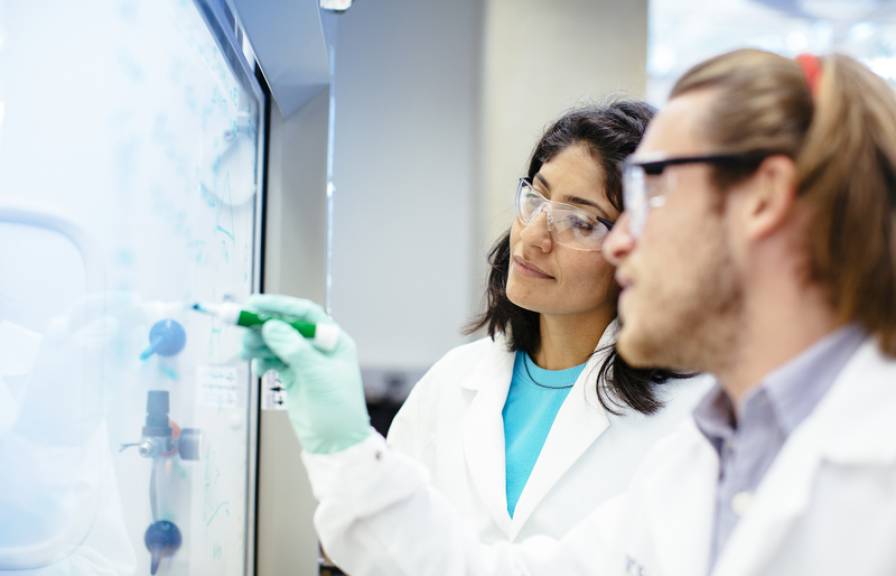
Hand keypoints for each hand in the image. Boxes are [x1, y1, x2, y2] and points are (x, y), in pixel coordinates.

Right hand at [241, 294, 369, 453]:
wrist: (337, 446)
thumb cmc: (338, 410)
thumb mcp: (318, 377)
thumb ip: (295, 350)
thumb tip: (271, 326)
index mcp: (334, 341)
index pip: (305, 314)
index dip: (280, 306)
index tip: (255, 304)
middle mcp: (319, 348)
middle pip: (286, 327)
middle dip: (263, 326)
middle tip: (241, 328)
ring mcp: (305, 362)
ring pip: (276, 344)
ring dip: (259, 344)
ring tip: (245, 350)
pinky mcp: (293, 377)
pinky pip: (273, 361)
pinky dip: (262, 362)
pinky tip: (258, 369)